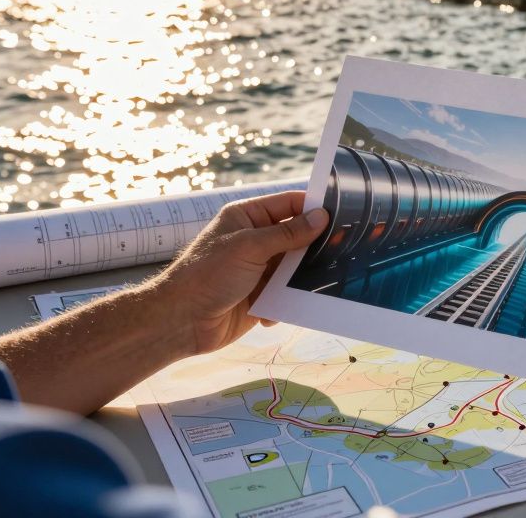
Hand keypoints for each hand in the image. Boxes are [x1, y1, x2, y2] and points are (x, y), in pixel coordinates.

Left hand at [155, 190, 328, 355]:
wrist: (181, 322)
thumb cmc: (208, 274)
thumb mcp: (249, 247)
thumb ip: (288, 233)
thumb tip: (322, 217)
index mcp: (248, 218)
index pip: (288, 204)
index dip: (314, 207)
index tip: (344, 214)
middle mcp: (255, 240)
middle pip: (297, 236)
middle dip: (315, 245)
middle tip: (343, 249)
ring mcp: (259, 268)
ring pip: (295, 267)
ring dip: (303, 276)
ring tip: (321, 279)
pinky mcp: (261, 295)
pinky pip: (287, 292)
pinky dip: (289, 299)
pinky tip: (281, 308)